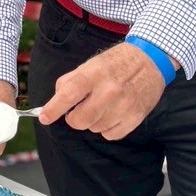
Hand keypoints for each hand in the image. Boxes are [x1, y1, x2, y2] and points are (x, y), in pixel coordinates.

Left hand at [39, 43, 167, 140]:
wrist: (151, 60)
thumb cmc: (116, 63)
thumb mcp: (90, 64)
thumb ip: (70, 81)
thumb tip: (55, 101)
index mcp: (94, 74)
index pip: (69, 94)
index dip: (54, 109)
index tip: (45, 117)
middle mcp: (109, 90)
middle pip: (80, 120)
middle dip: (74, 118)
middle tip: (79, 110)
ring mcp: (124, 106)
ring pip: (94, 128)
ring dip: (92, 121)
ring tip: (102, 106)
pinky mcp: (135, 117)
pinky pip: (110, 135)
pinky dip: (107, 128)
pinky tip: (112, 114)